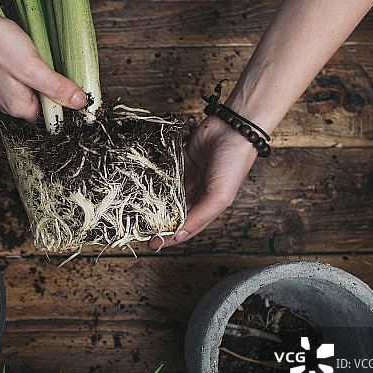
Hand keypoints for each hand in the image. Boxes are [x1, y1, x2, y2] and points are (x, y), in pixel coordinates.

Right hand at [0, 10, 86, 121]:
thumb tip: (80, 102)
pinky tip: (35, 56)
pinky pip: (27, 79)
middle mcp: (11, 103)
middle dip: (56, 89)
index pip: (52, 117)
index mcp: (19, 108)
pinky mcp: (5, 76)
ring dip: (46, 77)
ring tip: (45, 60)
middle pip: (45, 104)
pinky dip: (35, 69)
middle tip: (60, 69)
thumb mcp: (33, 67)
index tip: (76, 88)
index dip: (66, 104)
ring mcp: (7, 90)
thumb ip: (56, 87)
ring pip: (37, 90)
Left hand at [149, 116, 257, 248]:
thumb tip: (179, 235)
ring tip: (137, 211)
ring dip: (155, 202)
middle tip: (140, 228)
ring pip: (168, 194)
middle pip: (175, 212)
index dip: (170, 237)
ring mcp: (189, 177)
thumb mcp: (220, 196)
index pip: (186, 227)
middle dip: (160, 221)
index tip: (153, 244)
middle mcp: (198, 193)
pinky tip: (143, 186)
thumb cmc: (234, 163)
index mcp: (208, 205)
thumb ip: (199, 216)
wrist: (233, 128)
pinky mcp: (181, 161)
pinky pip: (166, 173)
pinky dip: (156, 179)